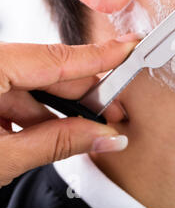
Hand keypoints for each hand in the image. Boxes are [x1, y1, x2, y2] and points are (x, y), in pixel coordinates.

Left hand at [0, 33, 140, 187]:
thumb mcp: (2, 158)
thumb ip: (56, 143)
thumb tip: (104, 137)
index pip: (56, 58)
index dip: (99, 56)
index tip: (129, 48)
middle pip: (47, 71)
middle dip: (83, 95)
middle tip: (112, 115)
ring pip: (31, 84)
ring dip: (57, 110)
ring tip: (81, 133)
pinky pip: (13, 91)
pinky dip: (34, 112)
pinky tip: (46, 133)